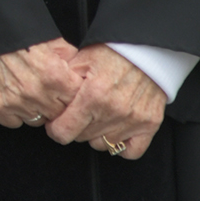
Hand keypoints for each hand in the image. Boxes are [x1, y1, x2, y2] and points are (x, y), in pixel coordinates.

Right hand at [0, 39, 82, 129]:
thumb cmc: (16, 33)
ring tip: (28, 91)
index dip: (71, 95)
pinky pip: (14, 122)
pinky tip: (13, 97)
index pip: (76, 102)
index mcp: (55, 76)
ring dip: (35, 110)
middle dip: (55, 104)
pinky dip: (14, 113)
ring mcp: (16, 102)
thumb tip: (81, 69)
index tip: (65, 90)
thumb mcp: (51, 39)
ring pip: (37, 120)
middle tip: (47, 90)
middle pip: (58, 115)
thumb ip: (69, 57)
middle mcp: (37, 93)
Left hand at [46, 44, 165, 159]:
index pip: (65, 131)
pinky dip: (121, 146)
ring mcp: (133, 120)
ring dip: (95, 135)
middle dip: (75, 128)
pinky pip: (131, 151)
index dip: (55, 130)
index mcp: (93, 95)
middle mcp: (113, 111)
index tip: (54, 125)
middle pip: (83, 138)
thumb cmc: (112, 51)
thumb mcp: (80, 59)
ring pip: (104, 145)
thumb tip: (50, 100)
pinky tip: (113, 131)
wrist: (146, 49)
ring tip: (95, 119)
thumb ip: (64, 82)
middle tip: (76, 116)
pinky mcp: (149, 124)